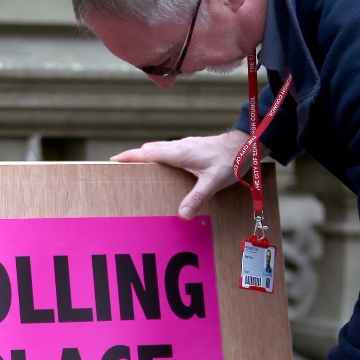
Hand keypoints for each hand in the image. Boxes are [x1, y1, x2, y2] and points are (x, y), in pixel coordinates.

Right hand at [112, 130, 249, 218]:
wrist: (246, 143)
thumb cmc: (231, 160)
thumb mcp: (213, 181)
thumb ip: (197, 198)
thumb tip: (182, 215)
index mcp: (179, 153)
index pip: (148, 153)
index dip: (130, 156)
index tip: (114, 160)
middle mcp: (179, 146)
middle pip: (150, 149)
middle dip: (133, 156)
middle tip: (120, 165)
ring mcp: (185, 145)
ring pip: (159, 148)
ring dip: (146, 154)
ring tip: (137, 166)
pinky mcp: (192, 147)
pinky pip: (168, 149)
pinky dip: (158, 155)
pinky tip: (163, 165)